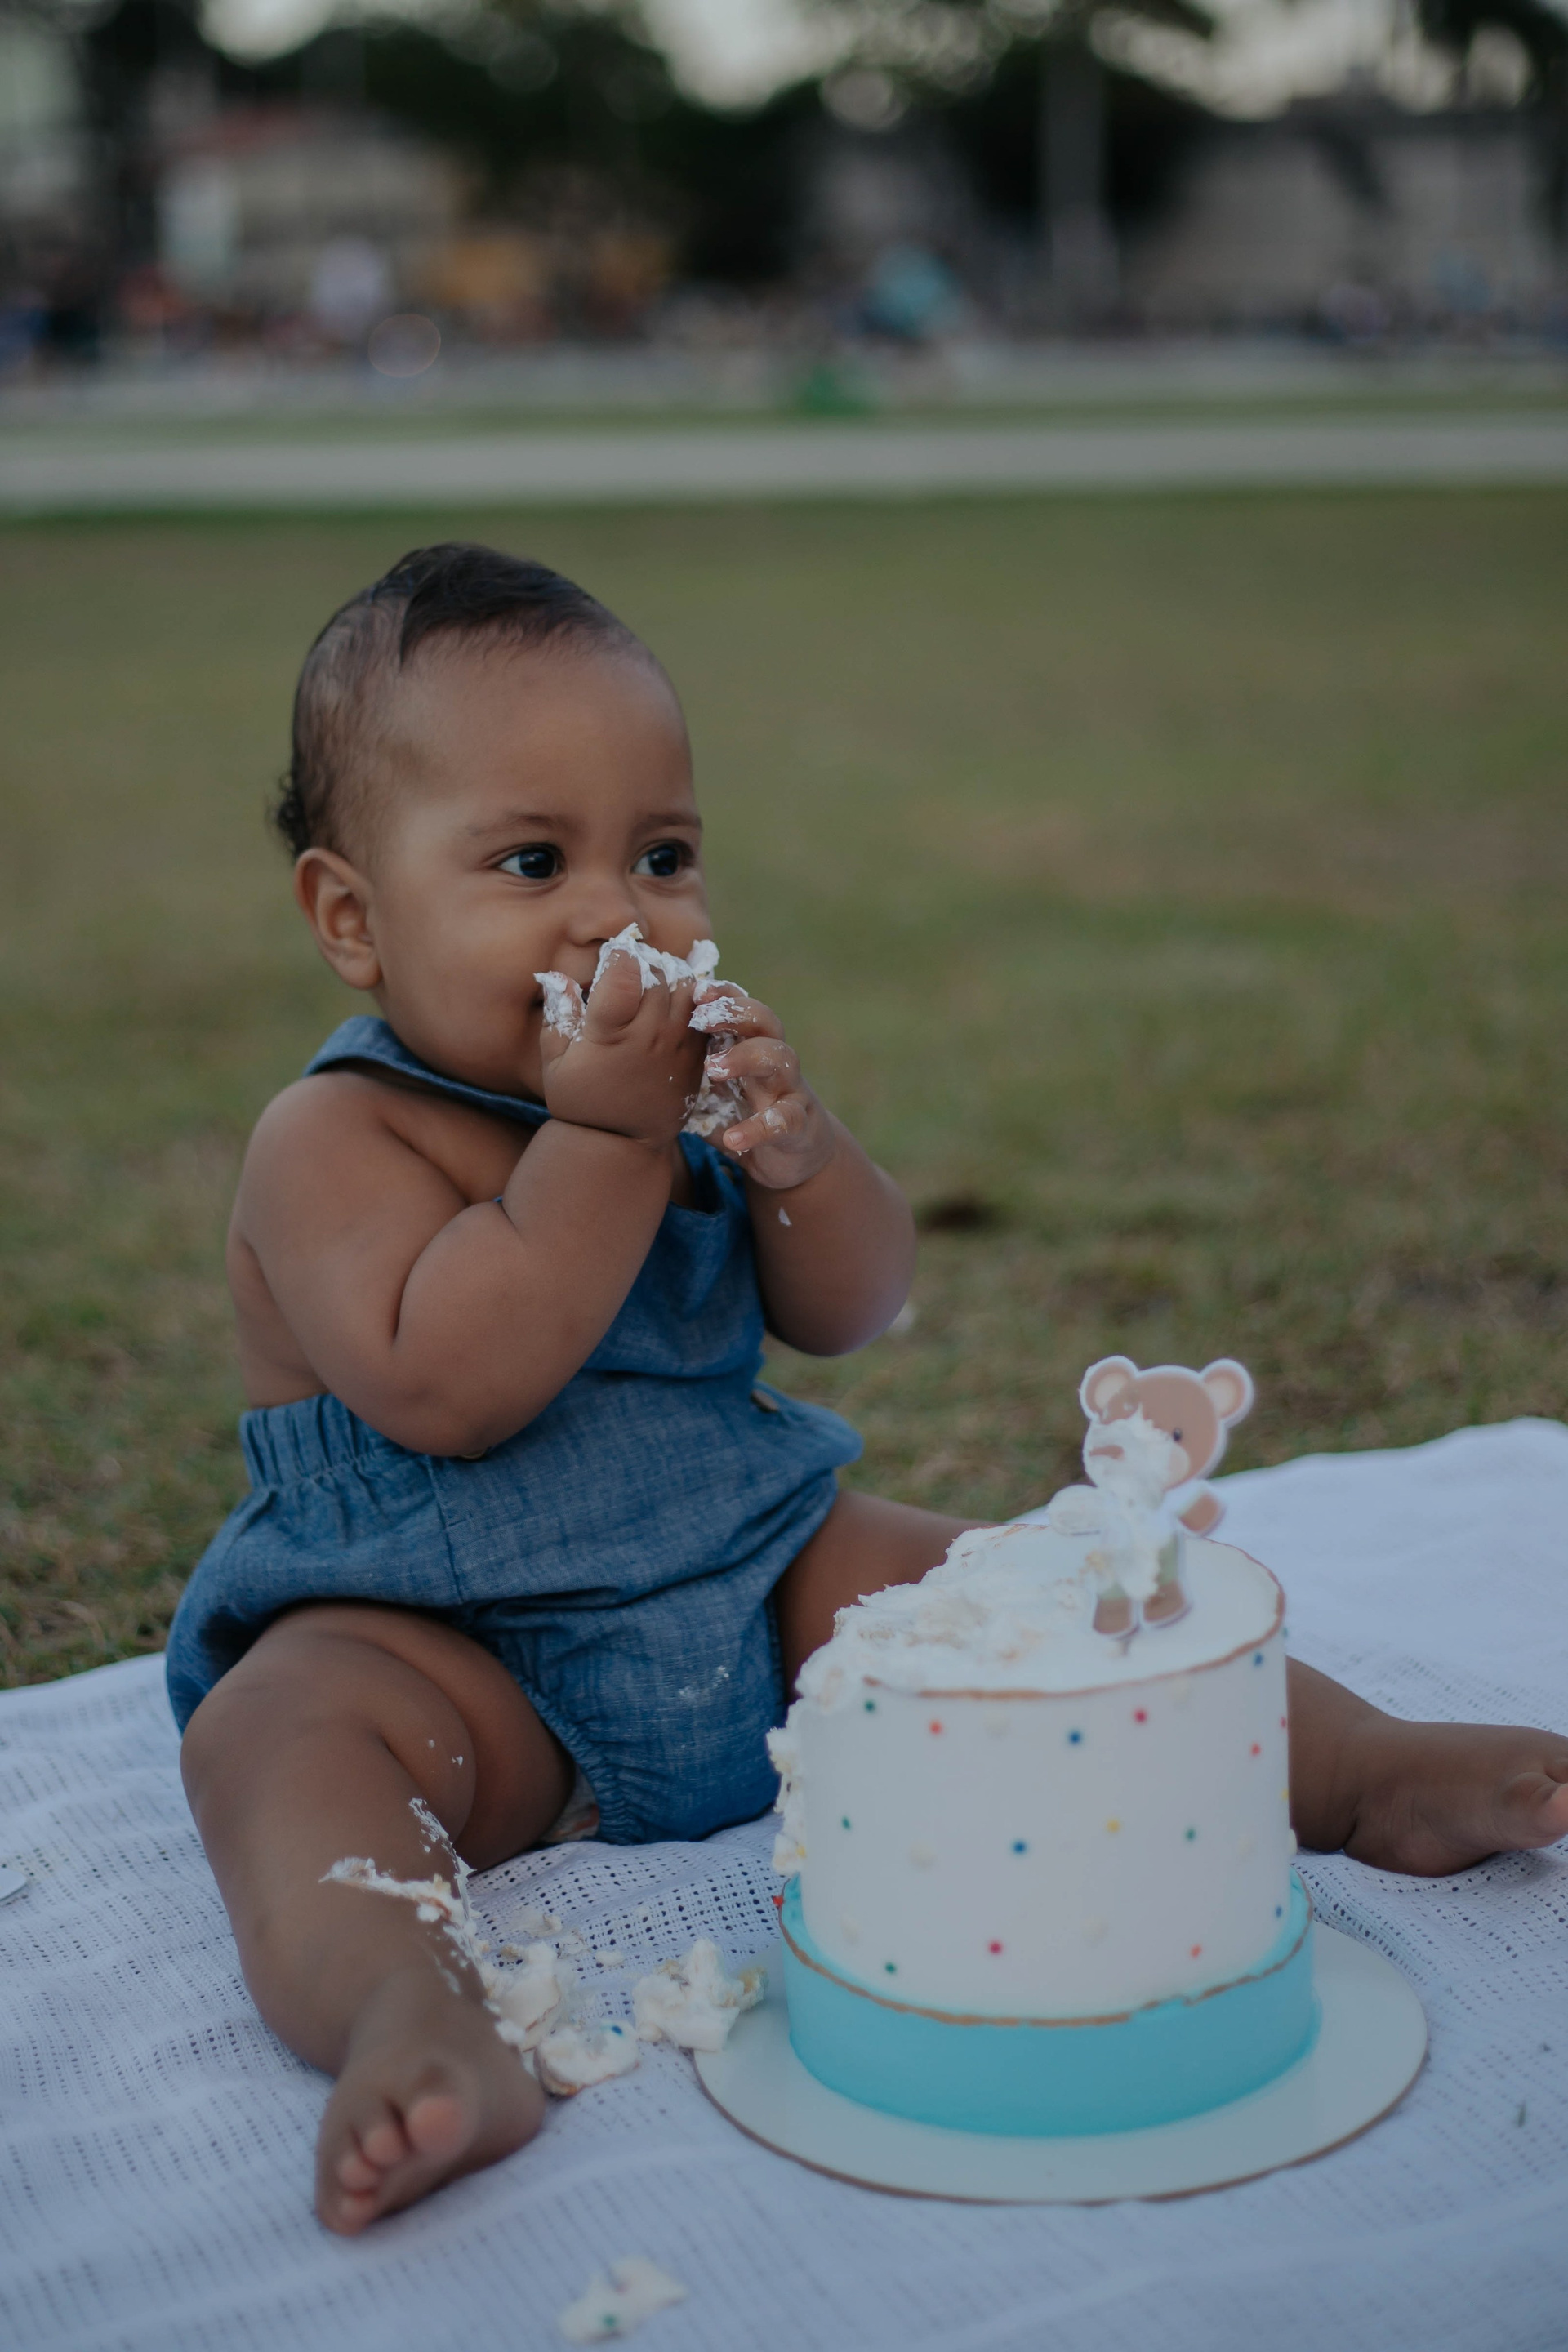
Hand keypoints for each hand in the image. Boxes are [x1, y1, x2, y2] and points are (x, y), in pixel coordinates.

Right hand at [541, 948, 705, 1148]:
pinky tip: (674, 1003)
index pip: (625, 973)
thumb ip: (559, 1014)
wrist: (618, 1145)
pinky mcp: (694, 1059)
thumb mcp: (555, 1062)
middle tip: (635, 964)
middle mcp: (648, 1037)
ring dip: (674, 978)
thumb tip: (557, 974)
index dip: (621, 954)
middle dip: (647, 962)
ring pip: (688, 991)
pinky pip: (704, 1017)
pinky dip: (693, 1002)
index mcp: (610, 1034)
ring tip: (656, 981)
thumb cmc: (579, 1100)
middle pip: (660, 976)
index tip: (615, 953)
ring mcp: (676, 1048)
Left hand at [698, 988, 834, 1190]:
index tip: (695, 992)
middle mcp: (774, 1060)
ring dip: (746, 1057)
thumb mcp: (712, 1092)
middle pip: (766, 1021)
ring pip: (781, 1058)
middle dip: (736, 1013)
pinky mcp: (800, 1123)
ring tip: (713, 1070)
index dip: (723, 994)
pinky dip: (758, 1128)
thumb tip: (635, 1062)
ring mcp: (790, 1089)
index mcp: (750, 1046)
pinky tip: (732, 1138)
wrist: (791, 1156)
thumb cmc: (744, 1114)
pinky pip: (786, 1119)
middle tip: (701, 1020)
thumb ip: (687, 1075)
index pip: (741, 1007)